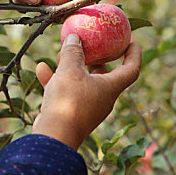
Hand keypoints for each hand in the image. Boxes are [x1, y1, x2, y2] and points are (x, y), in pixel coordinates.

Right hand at [32, 34, 141, 149]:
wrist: (54, 136)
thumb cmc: (68, 101)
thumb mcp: (70, 70)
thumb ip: (73, 52)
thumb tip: (75, 37)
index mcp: (110, 88)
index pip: (131, 69)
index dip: (133, 54)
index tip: (131, 40)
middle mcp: (102, 98)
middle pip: (104, 75)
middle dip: (96, 59)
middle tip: (89, 45)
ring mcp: (86, 107)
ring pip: (82, 82)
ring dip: (71, 67)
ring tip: (59, 54)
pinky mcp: (69, 113)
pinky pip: (65, 91)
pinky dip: (55, 80)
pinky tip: (41, 68)